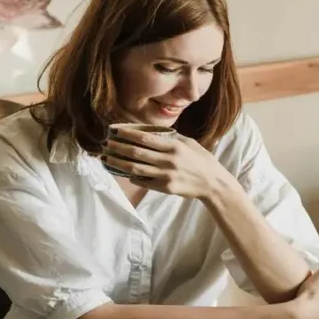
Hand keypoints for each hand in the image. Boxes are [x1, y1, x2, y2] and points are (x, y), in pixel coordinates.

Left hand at [101, 128, 232, 198]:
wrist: (213, 183)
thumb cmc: (201, 160)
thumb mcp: (189, 143)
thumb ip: (171, 138)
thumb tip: (150, 132)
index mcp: (174, 146)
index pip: (145, 138)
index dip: (127, 134)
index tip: (114, 130)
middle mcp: (169, 160)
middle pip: (136, 153)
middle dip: (118, 148)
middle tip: (105, 144)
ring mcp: (166, 175)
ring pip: (136, 168)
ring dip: (118, 163)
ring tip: (106, 159)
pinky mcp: (165, 188)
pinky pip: (144, 181)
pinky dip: (132, 176)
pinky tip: (123, 172)